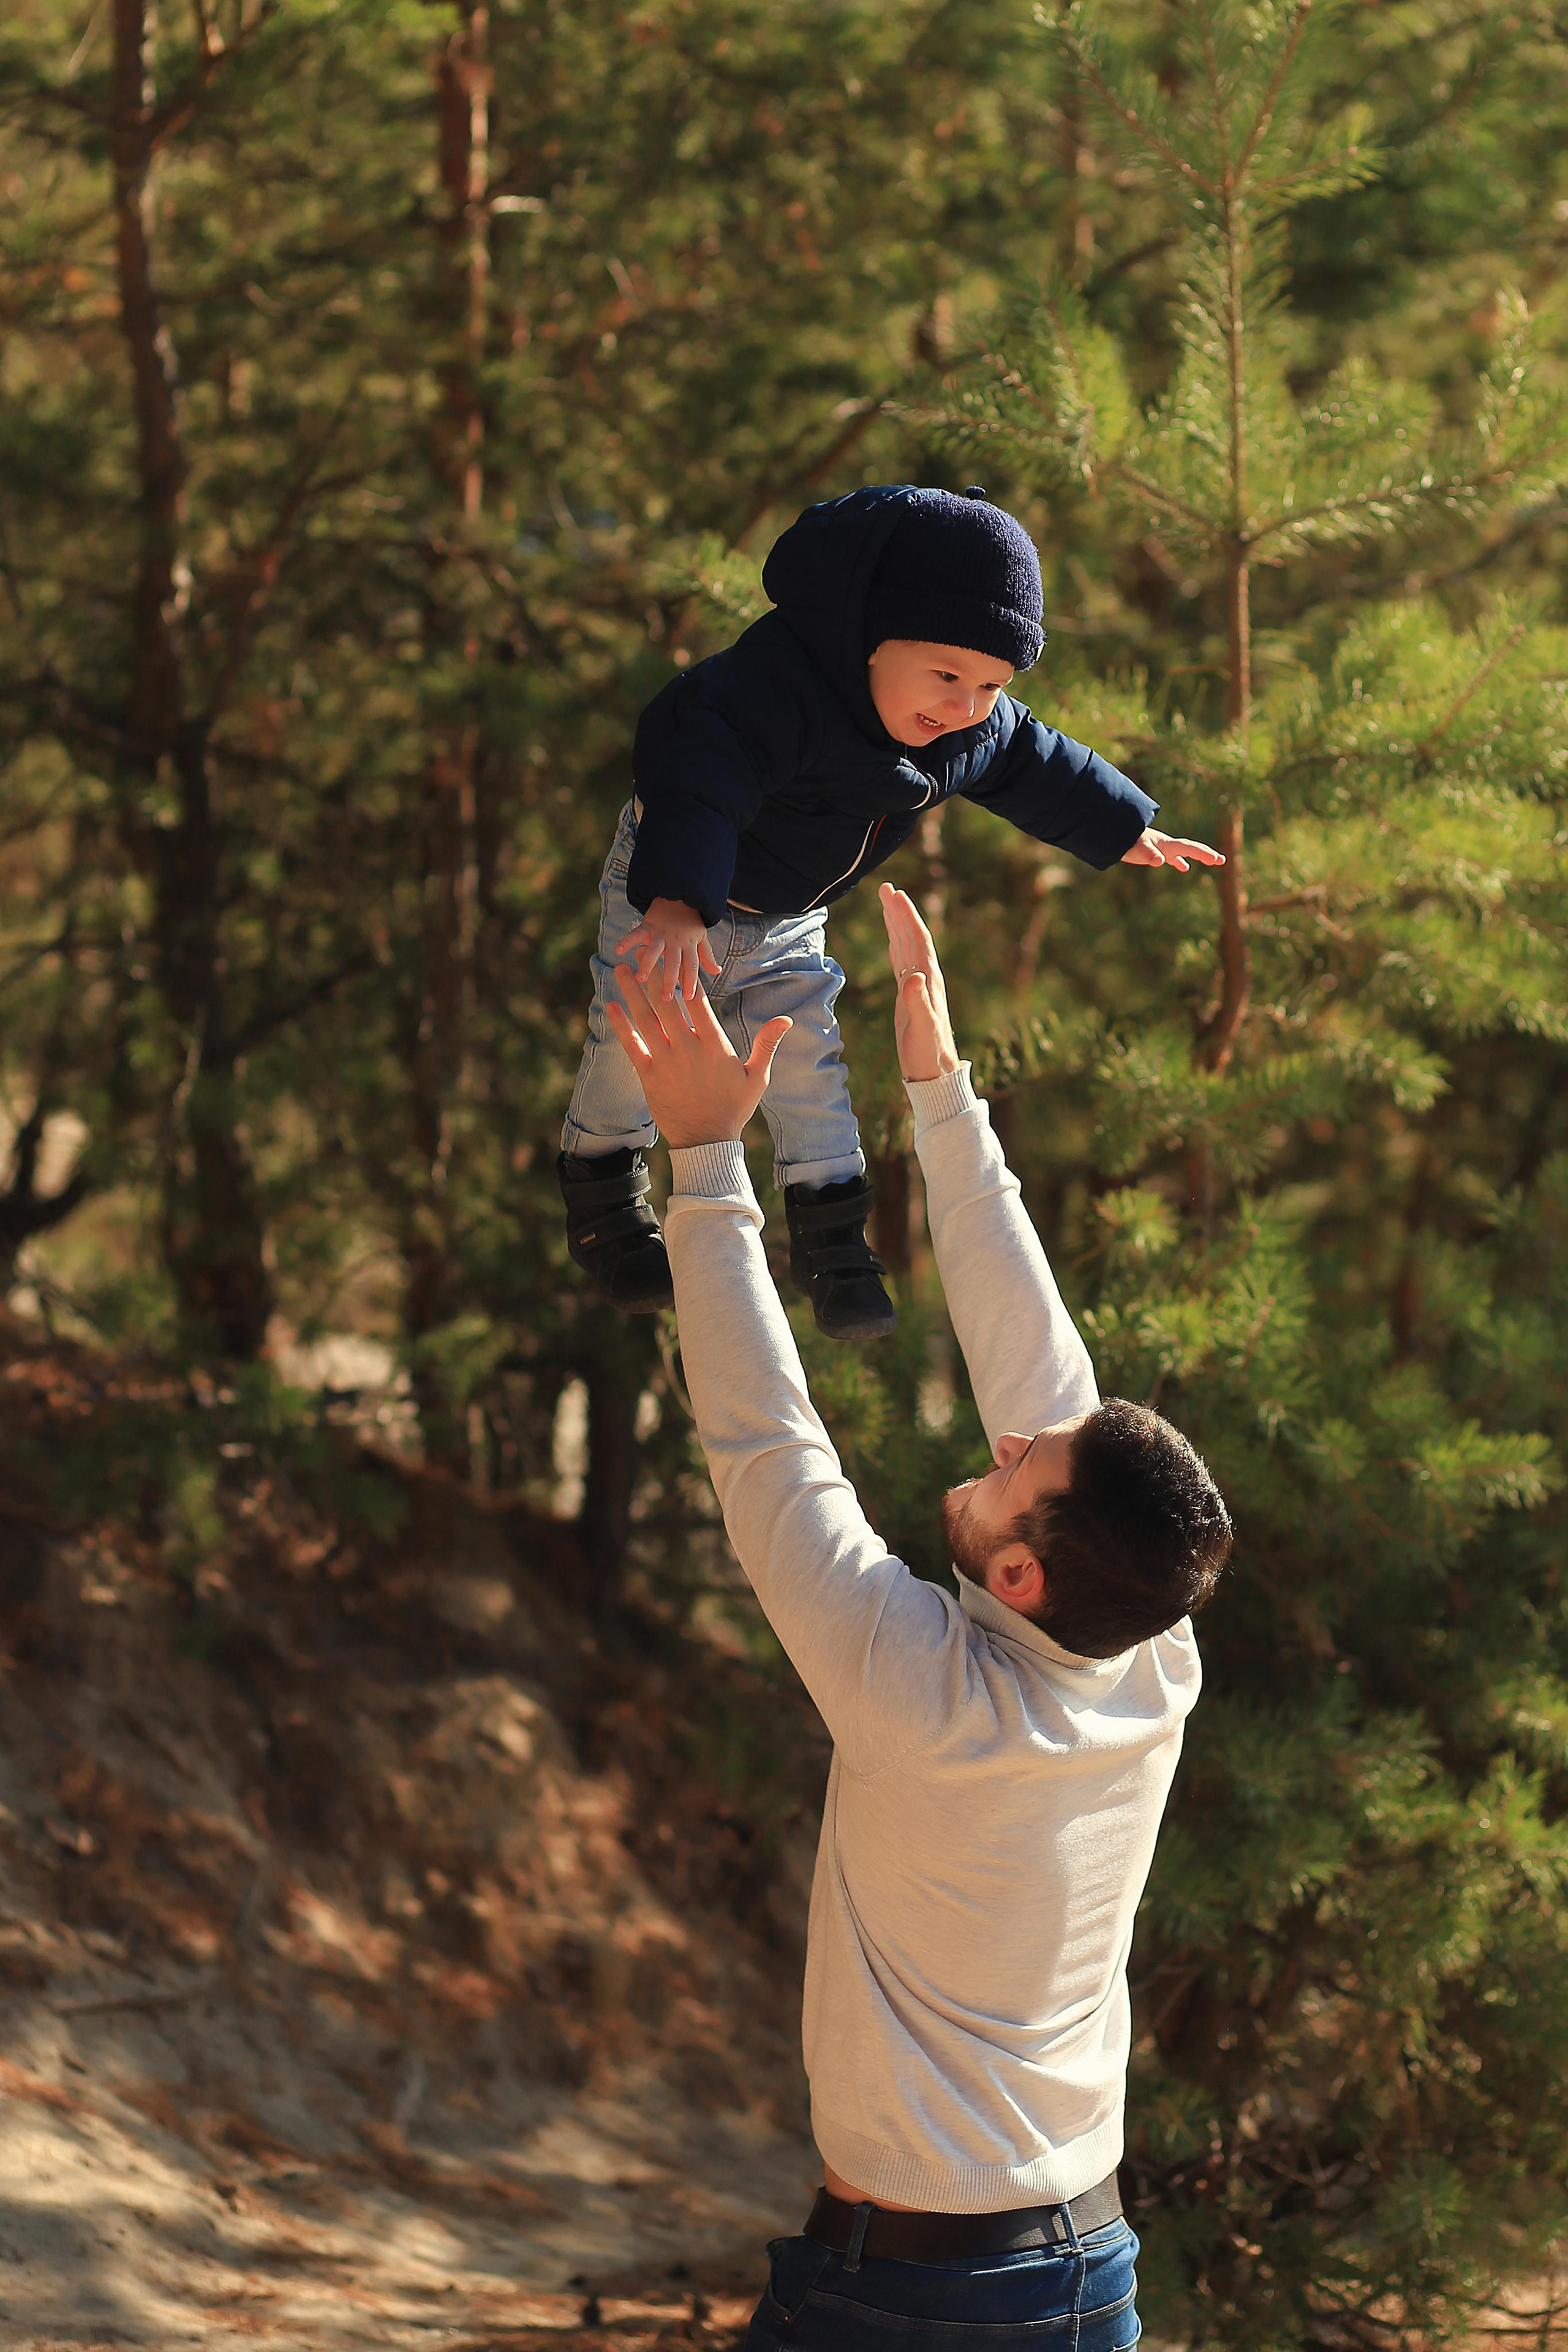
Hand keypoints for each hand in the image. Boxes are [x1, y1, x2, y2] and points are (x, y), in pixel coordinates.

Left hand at [606, 970, 791, 1148]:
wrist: (707, 1141)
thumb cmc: (734, 1108)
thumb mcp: (757, 1077)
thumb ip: (767, 1044)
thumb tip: (787, 1019)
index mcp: (714, 1044)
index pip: (697, 1003)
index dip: (685, 978)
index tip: (675, 958)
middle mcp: (687, 1048)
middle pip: (667, 1003)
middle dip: (654, 976)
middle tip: (643, 954)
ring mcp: (666, 1061)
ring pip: (646, 1019)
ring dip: (633, 992)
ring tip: (621, 970)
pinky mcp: (649, 1076)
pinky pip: (632, 1045)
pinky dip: (621, 1025)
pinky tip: (612, 1006)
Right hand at [615, 896, 720, 1001]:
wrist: (679, 895)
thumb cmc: (690, 921)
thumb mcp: (702, 937)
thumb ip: (706, 956)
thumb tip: (717, 971)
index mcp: (689, 945)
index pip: (691, 966)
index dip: (691, 981)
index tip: (689, 998)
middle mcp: (675, 941)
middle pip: (673, 962)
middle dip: (670, 980)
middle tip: (666, 998)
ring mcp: (660, 933)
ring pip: (654, 950)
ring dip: (647, 963)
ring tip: (640, 978)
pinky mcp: (647, 925)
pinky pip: (636, 933)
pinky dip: (627, 940)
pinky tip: (618, 950)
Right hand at [879, 883, 959, 1083]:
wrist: (934, 1071)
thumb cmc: (928, 1052)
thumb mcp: (923, 1028)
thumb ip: (917, 1002)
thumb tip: (913, 975)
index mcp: (928, 980)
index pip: (917, 939)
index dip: (906, 916)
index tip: (894, 894)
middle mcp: (925, 978)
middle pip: (911, 936)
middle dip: (899, 912)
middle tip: (886, 888)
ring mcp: (917, 986)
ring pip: (905, 947)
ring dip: (897, 924)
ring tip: (887, 904)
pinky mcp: (909, 996)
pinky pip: (901, 963)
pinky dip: (896, 946)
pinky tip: (892, 940)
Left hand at [1121, 827, 1225, 871]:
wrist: (1116, 835)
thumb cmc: (1128, 842)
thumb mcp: (1139, 849)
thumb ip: (1150, 854)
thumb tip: (1160, 861)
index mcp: (1167, 844)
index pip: (1189, 848)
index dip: (1203, 853)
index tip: (1217, 860)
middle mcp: (1168, 844)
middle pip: (1191, 848)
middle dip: (1207, 853)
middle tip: (1221, 860)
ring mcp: (1162, 848)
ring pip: (1185, 852)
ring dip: (1198, 856)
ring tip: (1212, 861)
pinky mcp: (1155, 852)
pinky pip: (1172, 857)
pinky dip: (1180, 862)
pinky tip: (1184, 868)